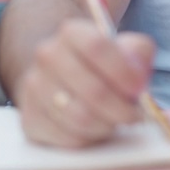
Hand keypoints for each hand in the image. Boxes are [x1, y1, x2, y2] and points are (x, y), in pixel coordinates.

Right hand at [15, 18, 155, 147]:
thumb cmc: (102, 65)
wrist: (62, 78)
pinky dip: (90, 137)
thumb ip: (139, 53)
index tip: (139, 88)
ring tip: (115, 120)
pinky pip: (69, 137)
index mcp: (72, 32)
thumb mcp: (126, 48)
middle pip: (92, 90)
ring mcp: (35, 87)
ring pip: (80, 117)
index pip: (97, 47)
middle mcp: (47, 56)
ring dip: (106, 124)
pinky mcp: (30, 119)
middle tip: (135, 114)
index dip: (123, 70)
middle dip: (121, 108)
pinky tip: (95, 128)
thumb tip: (137, 77)